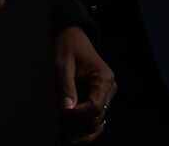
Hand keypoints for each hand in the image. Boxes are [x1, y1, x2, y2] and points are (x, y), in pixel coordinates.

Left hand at [54, 25, 115, 142]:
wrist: (72, 38)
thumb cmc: (67, 47)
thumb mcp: (63, 63)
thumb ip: (66, 86)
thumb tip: (67, 109)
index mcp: (104, 77)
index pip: (95, 107)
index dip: (78, 114)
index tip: (63, 112)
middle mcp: (109, 88)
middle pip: (97, 117)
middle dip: (78, 123)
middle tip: (60, 120)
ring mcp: (106, 95)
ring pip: (97, 122)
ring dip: (81, 129)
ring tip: (64, 129)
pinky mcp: (100, 99)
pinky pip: (95, 120)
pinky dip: (84, 128)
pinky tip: (71, 131)